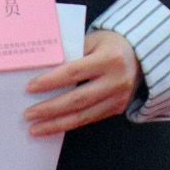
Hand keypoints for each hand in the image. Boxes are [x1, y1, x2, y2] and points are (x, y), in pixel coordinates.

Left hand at [23, 28, 141, 134]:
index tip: (30, 88)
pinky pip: (90, 119)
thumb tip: (42, 70)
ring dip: (56, 124)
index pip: (74, 72)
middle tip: (28, 114)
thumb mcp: (93, 41)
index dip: (51, 81)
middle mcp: (116, 81)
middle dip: (50, 109)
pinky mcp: (117, 108)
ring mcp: (118, 98)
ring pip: (83, 116)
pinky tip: (54, 126)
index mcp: (109, 59)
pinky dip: (70, 124)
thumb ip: (72, 54)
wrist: (141, 56)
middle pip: (77, 99)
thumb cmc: (111, 44)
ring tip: (35, 128)